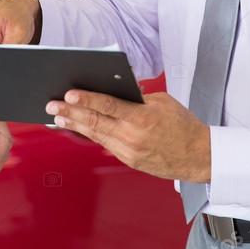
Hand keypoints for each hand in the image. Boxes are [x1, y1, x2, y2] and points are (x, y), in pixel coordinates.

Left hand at [45, 91, 210, 182]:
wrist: (197, 156)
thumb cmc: (183, 125)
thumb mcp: (163, 102)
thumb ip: (137, 96)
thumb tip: (115, 89)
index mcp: (142, 117)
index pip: (108, 105)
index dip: (87, 99)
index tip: (69, 94)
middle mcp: (132, 136)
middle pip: (95, 122)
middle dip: (70, 113)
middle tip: (52, 106)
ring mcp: (129, 151)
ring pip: (95, 135)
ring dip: (74, 125)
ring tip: (57, 118)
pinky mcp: (129, 160)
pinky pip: (105, 144)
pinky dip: (89, 135)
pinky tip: (78, 128)